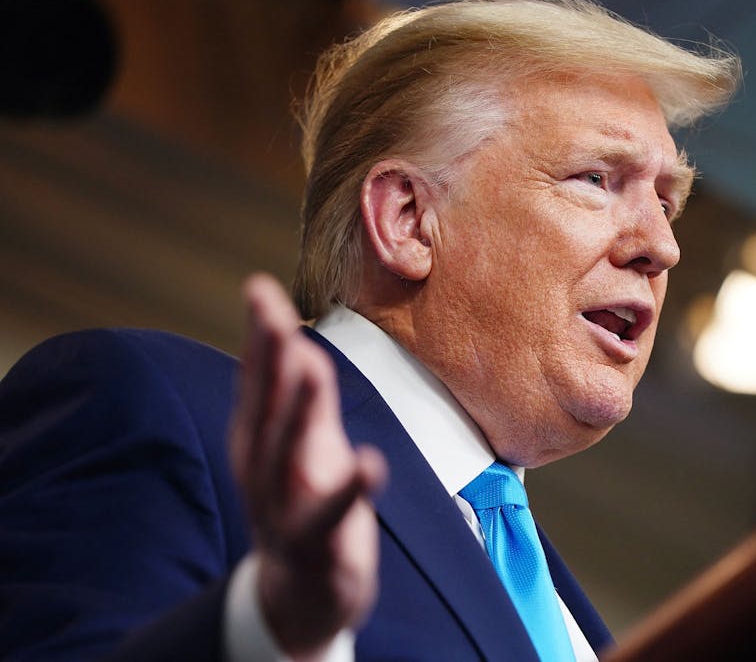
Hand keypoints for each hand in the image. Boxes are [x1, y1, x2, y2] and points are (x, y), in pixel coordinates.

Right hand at [230, 273, 386, 658]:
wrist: (300, 593)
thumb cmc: (303, 500)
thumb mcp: (302, 441)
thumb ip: (301, 391)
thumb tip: (293, 333)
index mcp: (260, 441)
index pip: (259, 380)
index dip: (259, 336)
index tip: (258, 287)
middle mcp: (265, 470)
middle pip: (265, 410)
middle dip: (267, 361)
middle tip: (271, 313)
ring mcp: (287, 509)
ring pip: (286, 457)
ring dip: (296, 413)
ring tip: (307, 368)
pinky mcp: (320, 545)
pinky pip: (335, 516)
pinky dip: (351, 490)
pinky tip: (371, 463)